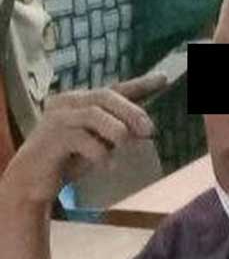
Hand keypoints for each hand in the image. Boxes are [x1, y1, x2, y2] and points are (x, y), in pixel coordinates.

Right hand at [0, 73, 166, 206]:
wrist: (33, 180)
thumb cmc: (69, 158)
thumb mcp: (98, 141)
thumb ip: (117, 131)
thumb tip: (146, 128)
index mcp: (81, 100)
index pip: (115, 88)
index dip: (141, 84)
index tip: (164, 78)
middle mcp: (68, 102)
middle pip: (106, 96)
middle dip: (131, 112)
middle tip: (149, 131)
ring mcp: (57, 118)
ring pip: (94, 114)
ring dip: (116, 131)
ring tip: (125, 146)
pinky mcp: (50, 138)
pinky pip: (81, 138)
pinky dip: (100, 152)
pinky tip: (108, 165)